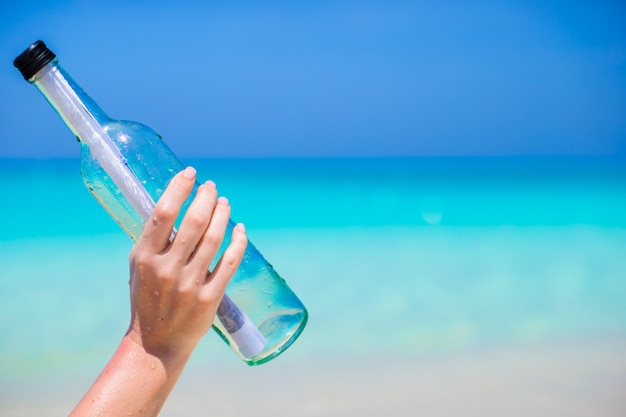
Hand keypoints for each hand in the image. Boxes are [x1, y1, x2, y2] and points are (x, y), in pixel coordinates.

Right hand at [127, 166, 247, 358]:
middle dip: (206, 197)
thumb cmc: (147, 297)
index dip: (179, 188)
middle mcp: (167, 268)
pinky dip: (238, 241)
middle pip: (195, 221)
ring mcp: (190, 283)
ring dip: (223, 214)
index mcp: (145, 257)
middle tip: (211, 187)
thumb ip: (153, 238)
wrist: (157, 342)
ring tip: (224, 202)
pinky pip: (230, 261)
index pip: (163, 213)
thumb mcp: (139, 266)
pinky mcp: (210, 297)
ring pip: (215, 238)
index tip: (191, 173)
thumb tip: (173, 202)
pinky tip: (240, 229)